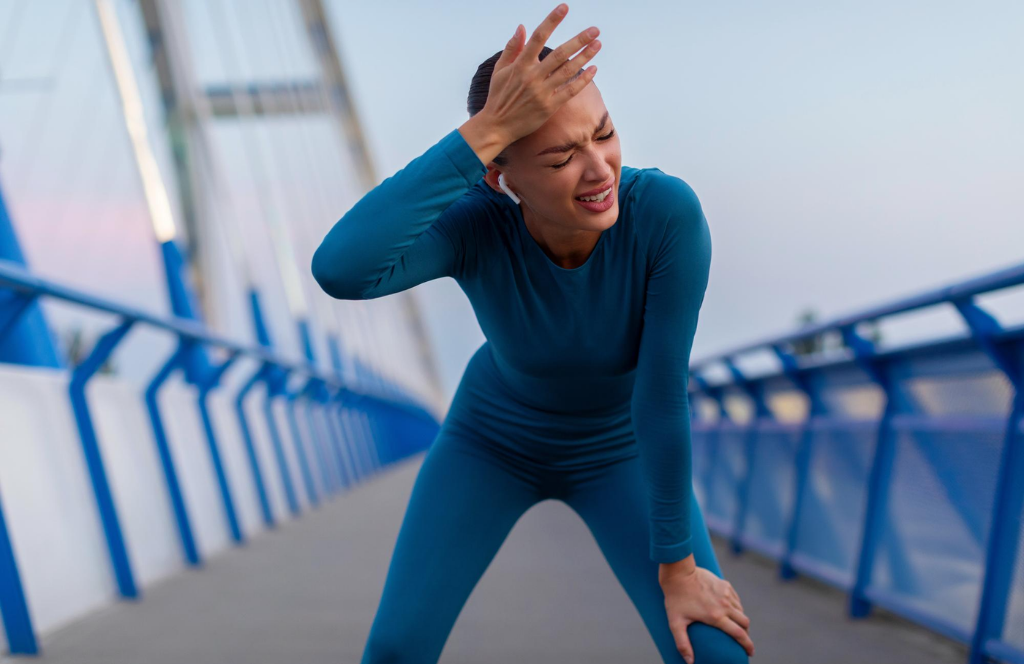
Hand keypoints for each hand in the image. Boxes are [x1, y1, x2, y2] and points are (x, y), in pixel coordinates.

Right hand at [481, 3, 601, 145]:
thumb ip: (512, 48)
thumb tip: (521, 27)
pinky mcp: (548, 107)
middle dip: (579, 40)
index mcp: (520, 65)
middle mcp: (532, 77)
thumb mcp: (500, 70)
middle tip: (595, 30)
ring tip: (598, 44)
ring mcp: (541, 93)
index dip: (552, 21)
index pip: (538, 37)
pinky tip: (593, 69)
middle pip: (560, 54)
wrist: (497, 126)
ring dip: (585, 57)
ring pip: (568, 71)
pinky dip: (582, 80)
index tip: (564, 7)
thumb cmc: (498, 97)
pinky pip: (569, 92)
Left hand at [660, 562, 753, 662]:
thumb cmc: (675, 598)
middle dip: (746, 633)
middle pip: (744, 623)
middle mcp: (725, 605)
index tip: (751, 652)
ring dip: (741, 620)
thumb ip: (682, 643)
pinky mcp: (725, 585)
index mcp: (716, 617)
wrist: (678, 573)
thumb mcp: (675, 623)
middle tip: (742, 640)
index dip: (748, 645)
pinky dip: (736, 607)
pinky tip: (730, 611)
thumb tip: (689, 662)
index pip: (739, 634)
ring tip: (735, 626)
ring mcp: (726, 594)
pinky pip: (736, 599)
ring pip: (741, 611)